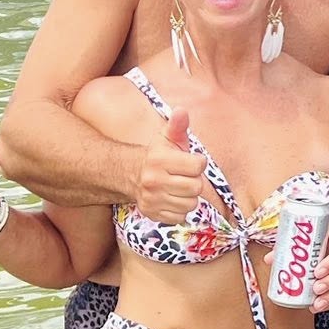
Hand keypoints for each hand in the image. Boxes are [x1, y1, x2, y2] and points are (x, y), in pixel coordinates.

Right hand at [137, 107, 205, 223]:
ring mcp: (151, 199)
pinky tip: (171, 199)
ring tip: (178, 187)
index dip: (198, 163)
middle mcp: (153, 180)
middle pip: (196, 188)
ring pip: (190, 205)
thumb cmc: (158, 155)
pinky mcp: (152, 214)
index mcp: (159, 160)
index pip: (198, 166)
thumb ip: (178, 125)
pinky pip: (180, 217)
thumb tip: (181, 111)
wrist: (130, 174)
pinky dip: (180, 210)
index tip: (190, 161)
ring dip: (188, 197)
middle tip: (184, 176)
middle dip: (194, 181)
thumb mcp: (167, 138)